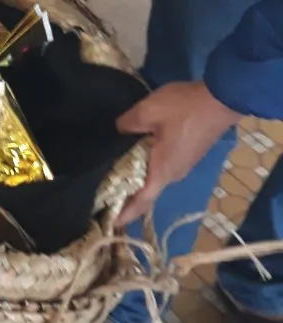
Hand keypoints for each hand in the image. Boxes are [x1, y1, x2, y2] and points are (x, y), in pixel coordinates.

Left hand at [116, 82, 239, 226]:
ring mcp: (183, 165)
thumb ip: (126, 125)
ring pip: (154, 178)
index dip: (124, 213)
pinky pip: (162, 167)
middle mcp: (174, 174)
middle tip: (101, 194)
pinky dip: (146, 167)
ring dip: (136, 180)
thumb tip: (118, 133)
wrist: (222, 98)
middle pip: (146, 191)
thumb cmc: (184, 109)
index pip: (142, 201)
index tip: (108, 223)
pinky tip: (134, 156)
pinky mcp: (188, 154)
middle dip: (125, 196)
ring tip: (112, 175)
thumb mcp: (147, 111)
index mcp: (163, 171)